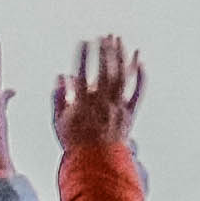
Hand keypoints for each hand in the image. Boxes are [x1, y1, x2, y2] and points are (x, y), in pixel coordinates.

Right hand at [48, 37, 145, 156]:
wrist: (96, 164)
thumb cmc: (75, 143)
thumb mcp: (59, 122)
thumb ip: (59, 98)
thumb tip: (61, 77)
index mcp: (82, 103)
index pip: (83, 73)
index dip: (84, 56)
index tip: (85, 41)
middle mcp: (101, 102)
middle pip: (105, 70)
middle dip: (105, 51)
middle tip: (105, 36)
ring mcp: (117, 107)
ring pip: (121, 77)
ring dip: (121, 57)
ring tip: (119, 41)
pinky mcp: (129, 113)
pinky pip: (137, 92)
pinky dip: (140, 77)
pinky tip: (140, 62)